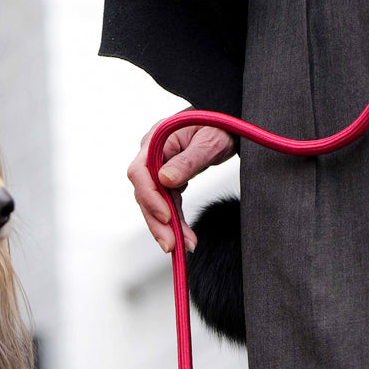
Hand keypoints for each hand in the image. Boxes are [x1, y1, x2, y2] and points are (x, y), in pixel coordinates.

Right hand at [126, 120, 236, 252]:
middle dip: (157, 222)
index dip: (151, 197)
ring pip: (155, 203)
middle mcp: (151, 155)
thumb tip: (165, 179)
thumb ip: (188, 160)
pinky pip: (167, 203)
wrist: (227, 122)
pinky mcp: (168, 180)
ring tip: (182, 246)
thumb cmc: (219, 123)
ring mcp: (158, 168)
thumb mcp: (209, 140)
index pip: (140, 172)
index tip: (166, 216)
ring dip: (166, 227)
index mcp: (156, 140)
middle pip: (144, 194)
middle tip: (171, 245)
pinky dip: (175, 221)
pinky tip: (184, 237)